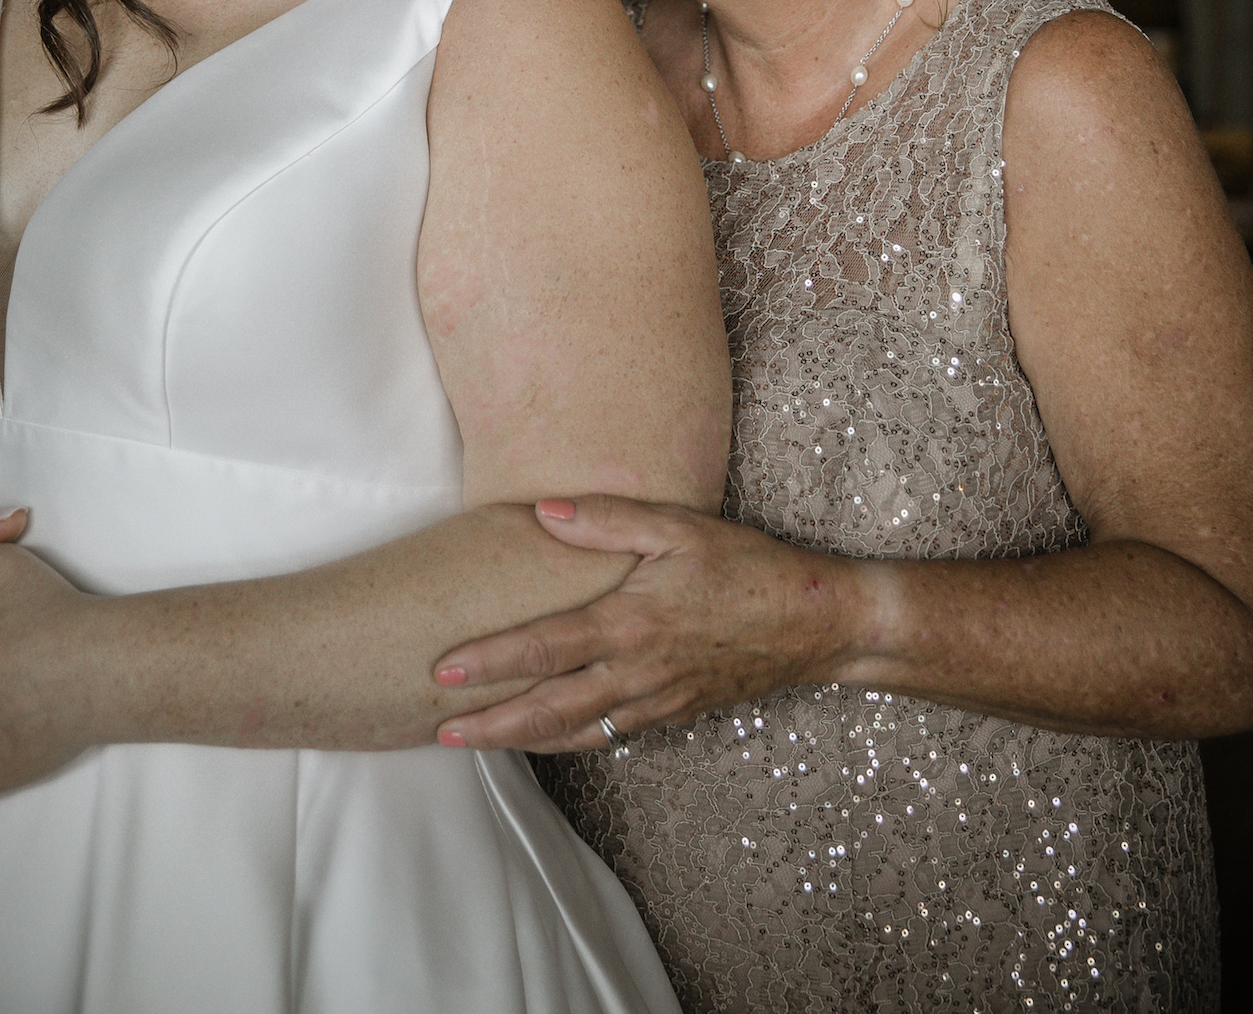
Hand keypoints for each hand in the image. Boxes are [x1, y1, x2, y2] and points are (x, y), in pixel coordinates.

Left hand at [433, 495, 863, 751]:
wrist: (815, 623)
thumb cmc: (748, 566)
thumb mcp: (681, 527)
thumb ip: (610, 519)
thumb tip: (544, 512)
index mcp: (631, 623)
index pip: (545, 648)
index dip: (490, 661)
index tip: (442, 670)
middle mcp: (636, 671)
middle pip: (547, 708)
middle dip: (489, 723)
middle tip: (437, 729)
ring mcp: (655, 700)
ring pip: (574, 731)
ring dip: (519, 739)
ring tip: (473, 740)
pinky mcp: (672, 713)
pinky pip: (607, 735)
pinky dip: (566, 740)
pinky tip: (544, 737)